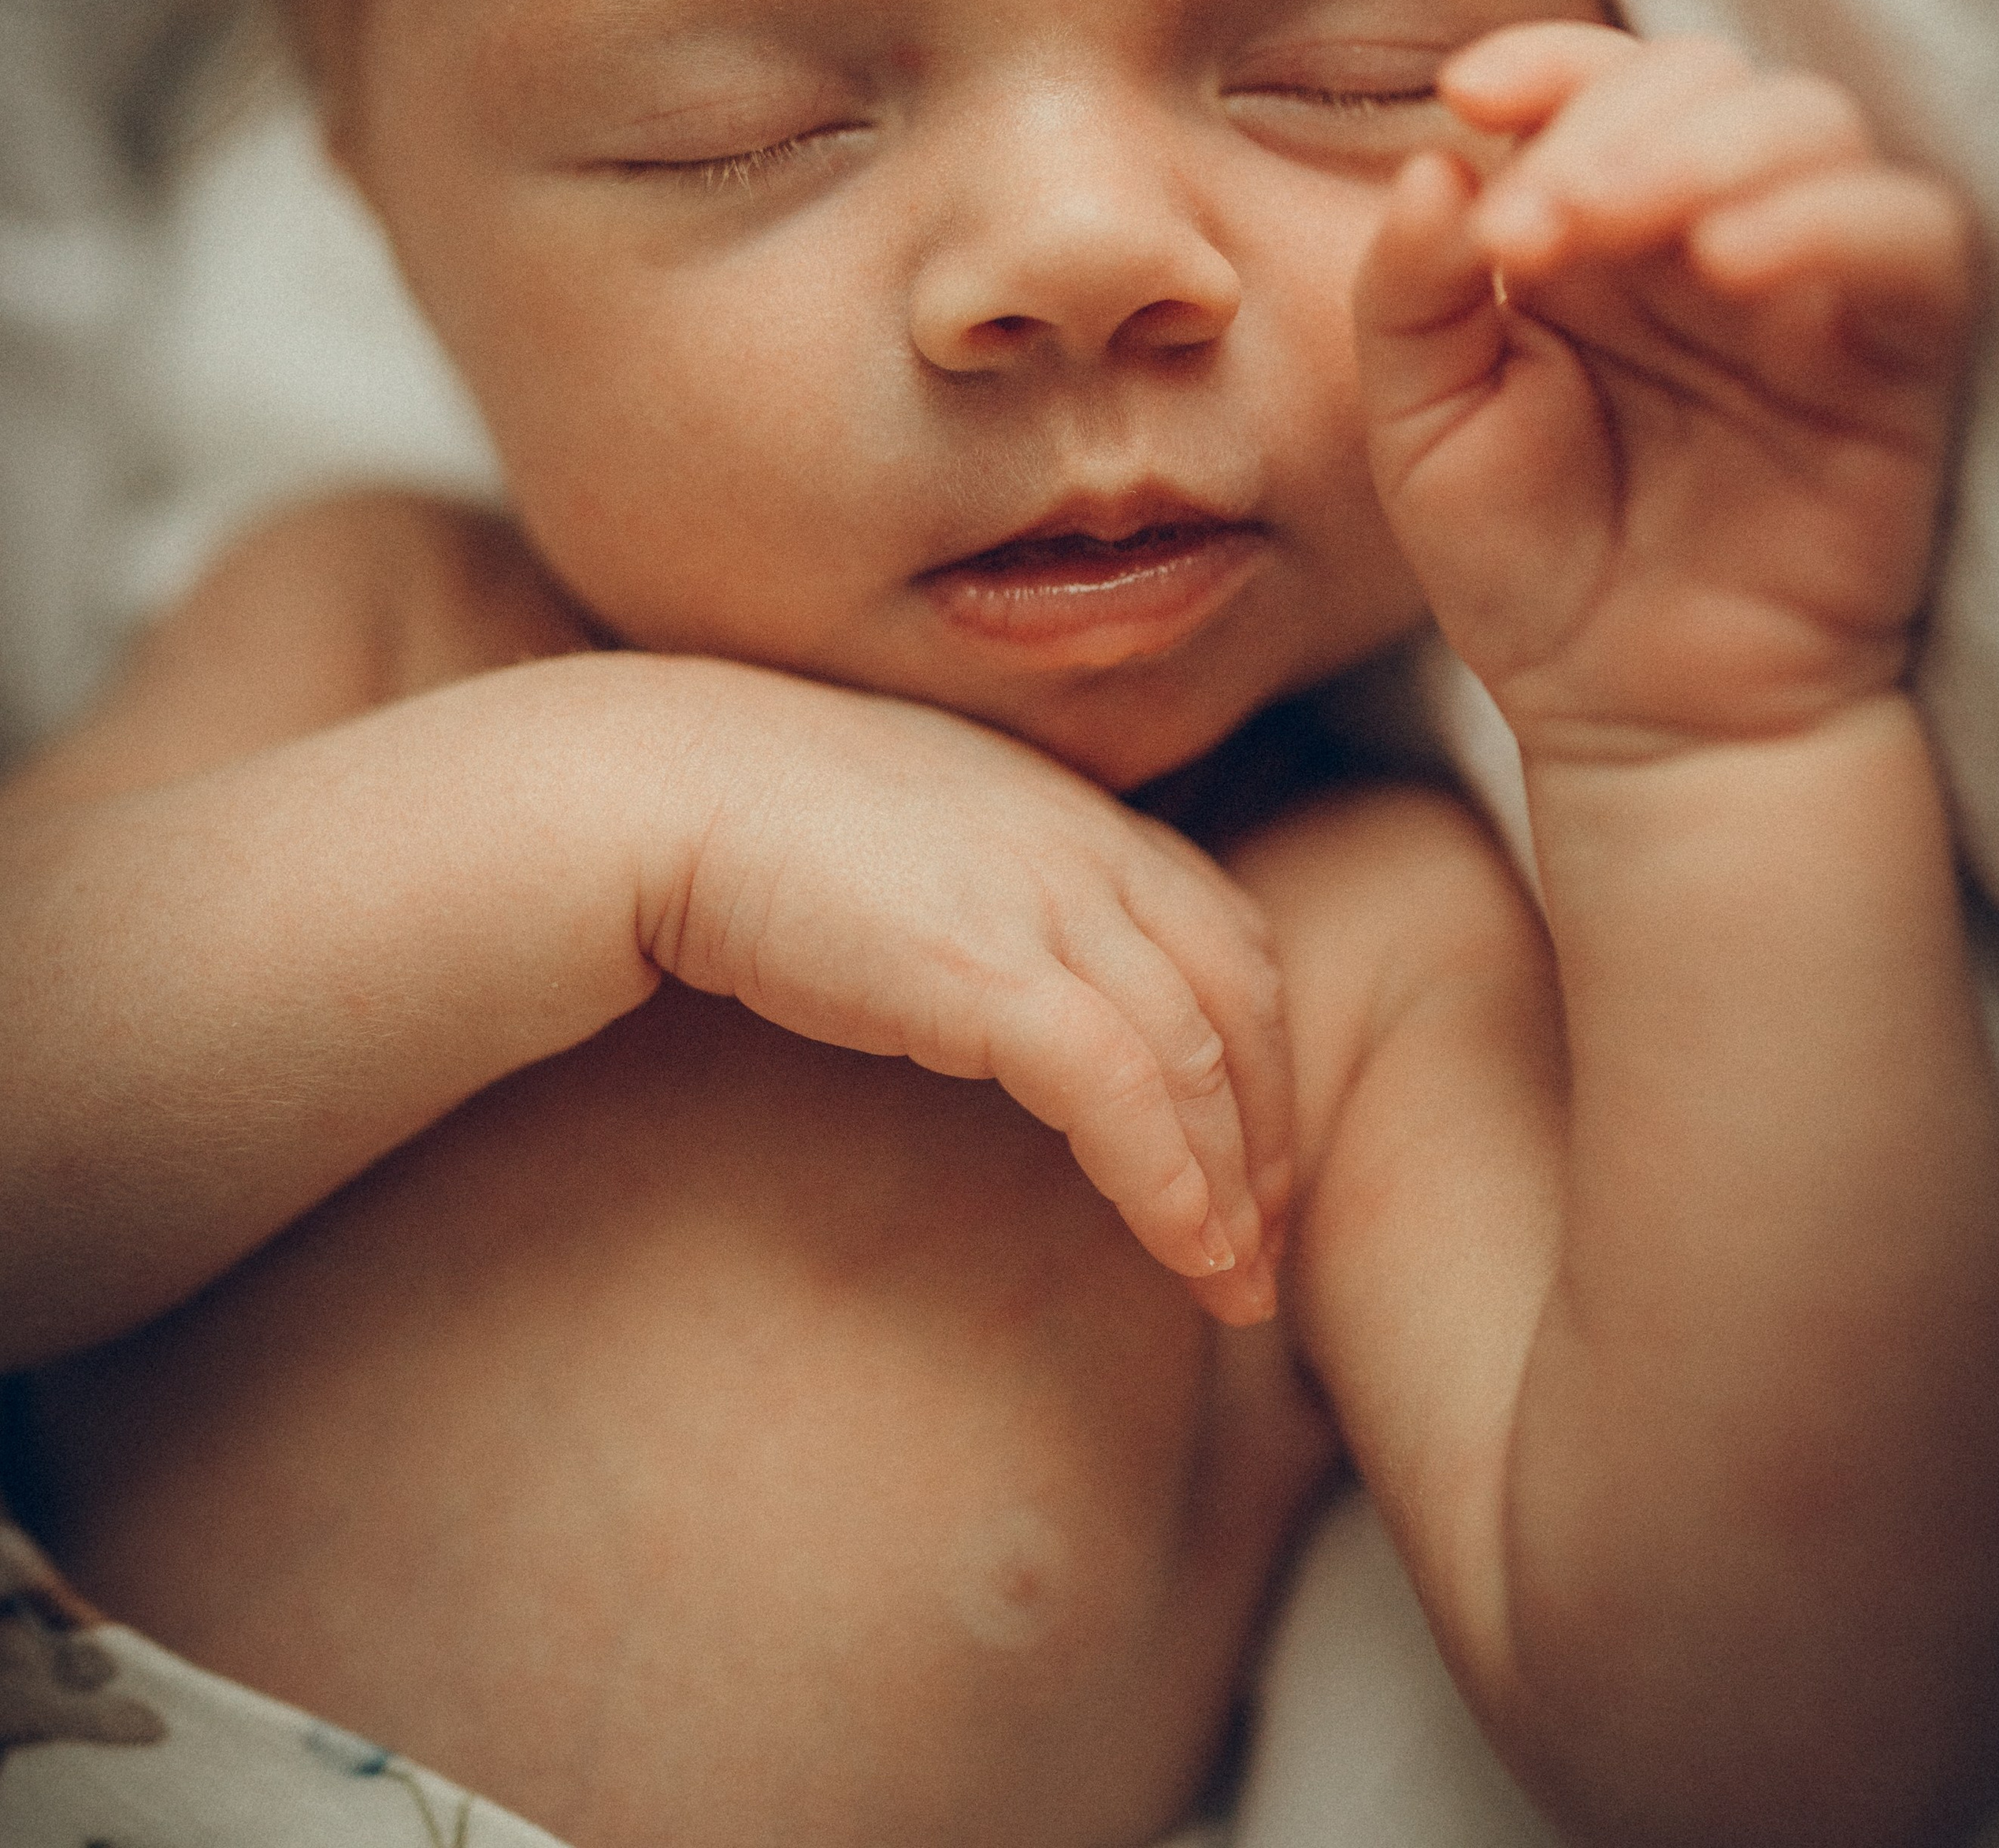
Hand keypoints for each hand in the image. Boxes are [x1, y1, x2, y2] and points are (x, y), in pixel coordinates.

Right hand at [649, 663, 1292, 1322]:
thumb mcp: (914, 842)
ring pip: (1197, 1052)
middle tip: (1264, 1244)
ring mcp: (1044, 899)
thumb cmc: (750, 824)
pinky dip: (1166, 1179)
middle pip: (1241, 992)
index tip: (1250, 1156)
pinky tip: (1178, 1251)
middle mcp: (1083, 843)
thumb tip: (1006, 987)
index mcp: (1073, 808)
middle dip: (1270, 1126)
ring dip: (1230, 1180)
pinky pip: (1120, 1090)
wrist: (653, 789)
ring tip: (1233, 1285)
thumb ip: (988, 891)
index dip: (1259, 1049)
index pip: (1224, 931)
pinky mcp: (988, 969)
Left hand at [1353, 25, 1975, 761]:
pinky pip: (1908, 238)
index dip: (1543, 60)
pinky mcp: (1890, 356)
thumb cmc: (1526, 569)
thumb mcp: (1420, 429)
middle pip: (1698, 79)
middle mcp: (1697, 234)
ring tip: (1614, 230)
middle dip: (1606, 126)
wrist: (1633, 721)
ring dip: (1702, 152)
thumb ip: (1408, 295)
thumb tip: (1433, 164)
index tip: (1470, 94)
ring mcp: (1802, 285)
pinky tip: (1734, 263)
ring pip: (1808, 125)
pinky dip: (1828, 221)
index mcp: (1586, 227)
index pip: (1591, 81)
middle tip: (1530, 232)